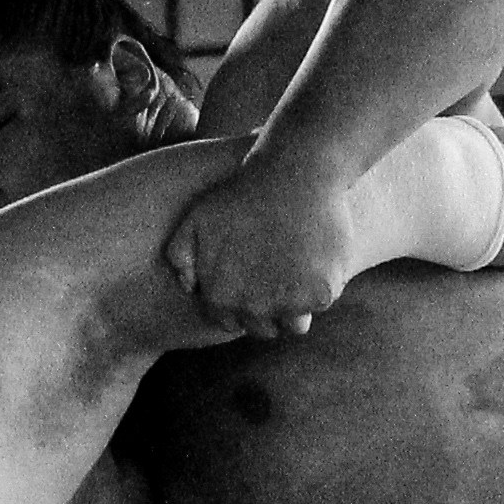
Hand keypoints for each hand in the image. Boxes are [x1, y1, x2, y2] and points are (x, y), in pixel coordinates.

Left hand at [160, 133, 373, 339]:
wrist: (293, 174)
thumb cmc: (242, 194)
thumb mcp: (196, 219)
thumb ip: (181, 256)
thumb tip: (189, 288)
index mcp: (221, 298)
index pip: (230, 321)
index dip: (241, 302)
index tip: (253, 280)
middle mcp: (253, 308)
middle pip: (263, 329)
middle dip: (268, 308)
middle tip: (277, 275)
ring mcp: (289, 303)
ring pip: (294, 325)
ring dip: (297, 306)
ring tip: (298, 270)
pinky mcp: (321, 293)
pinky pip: (322, 304)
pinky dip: (323, 285)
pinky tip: (316, 257)